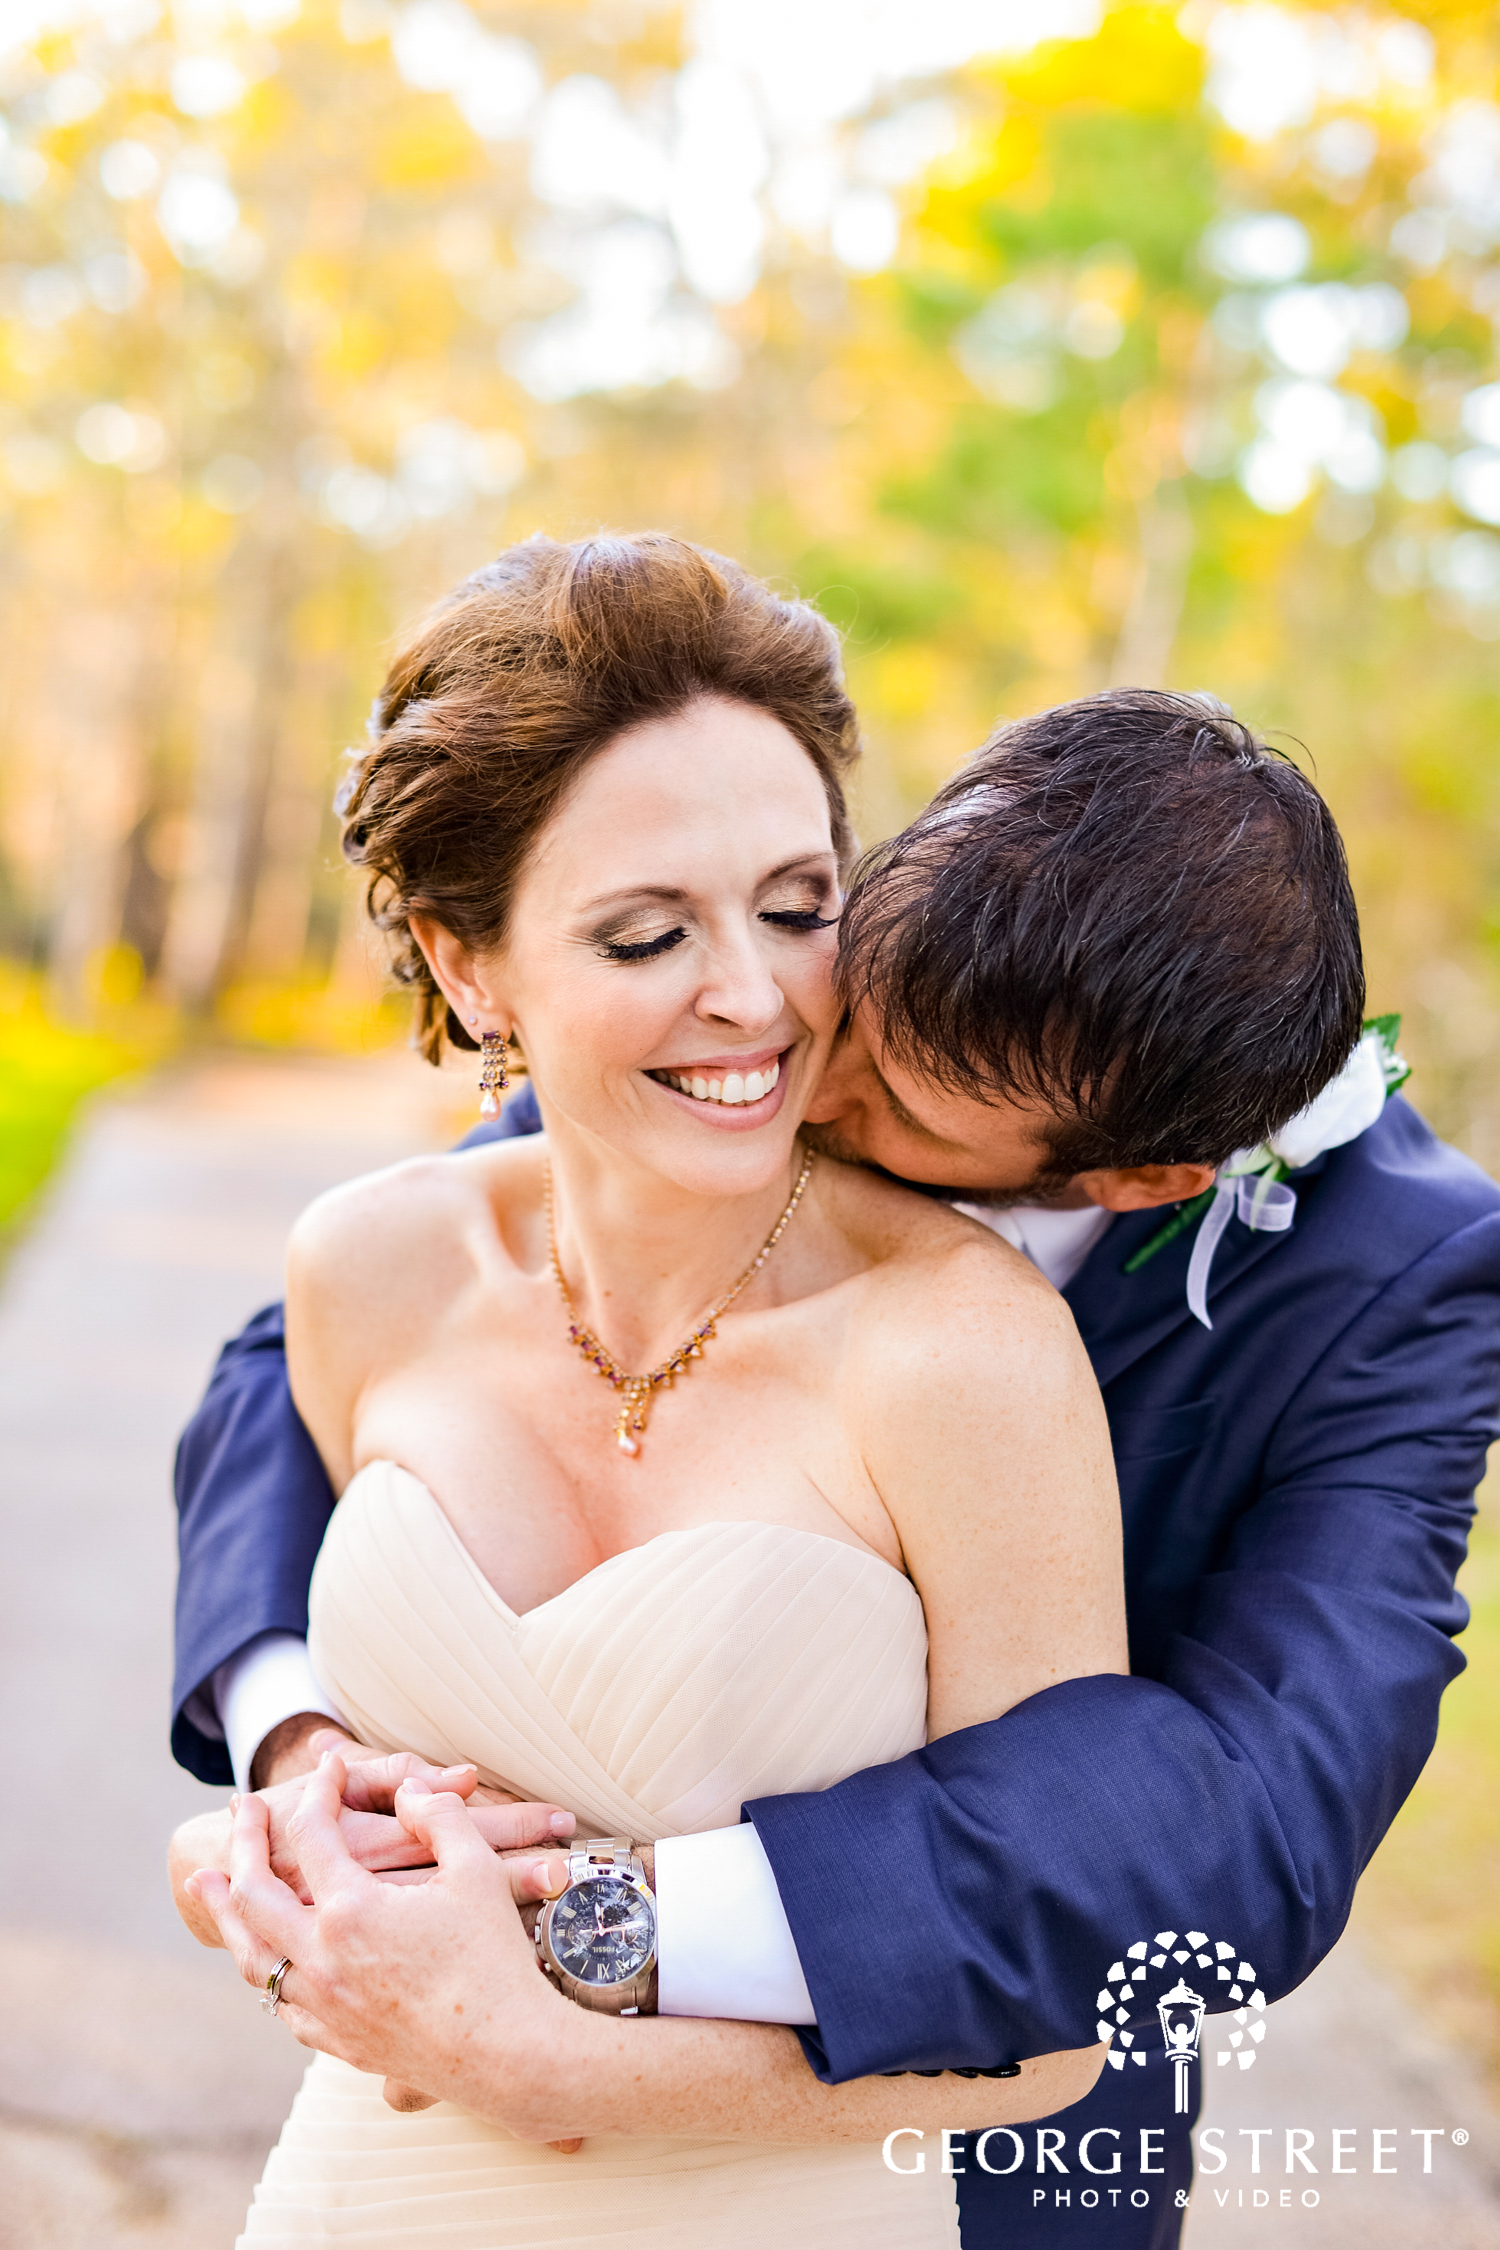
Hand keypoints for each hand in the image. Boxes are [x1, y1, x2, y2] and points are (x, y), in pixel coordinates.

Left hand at [183, 1754, 592, 2141]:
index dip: (321, 1790)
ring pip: (252, 1956)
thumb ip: (439, 1816)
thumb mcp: (475, 1869)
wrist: (505, 2054)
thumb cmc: (494, 1959)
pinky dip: (264, 1970)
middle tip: (241, 1808)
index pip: (315, 1834)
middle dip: (243, 1843)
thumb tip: (412, 1790)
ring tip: (209, 1885)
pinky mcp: (337, 2042)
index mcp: (352, 1911)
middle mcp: (322, 1961)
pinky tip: (266, 1959)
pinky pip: (281, 2003)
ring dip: (226, 1913)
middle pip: (254, 1894)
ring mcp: (323, 2007)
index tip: (330, 1764)